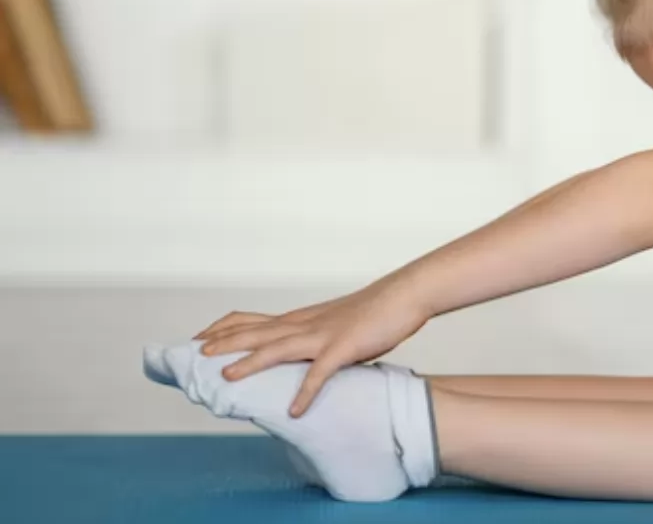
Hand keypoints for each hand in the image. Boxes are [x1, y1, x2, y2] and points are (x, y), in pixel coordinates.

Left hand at [193, 278, 429, 416]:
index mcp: (301, 319)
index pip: (252, 320)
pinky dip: (306, 391)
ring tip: (228, 377)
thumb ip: (313, 339)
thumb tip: (299, 358)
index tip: (198, 339)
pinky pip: (321, 372)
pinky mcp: (344, 348)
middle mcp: (305, 324)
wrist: (403, 296)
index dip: (223, 329)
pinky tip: (295, 410)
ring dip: (252, 362)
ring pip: (279, 347)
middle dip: (224, 343)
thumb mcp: (333, 323)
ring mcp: (323, 335)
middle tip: (195, 355)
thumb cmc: (372, 311)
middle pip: (256, 331)